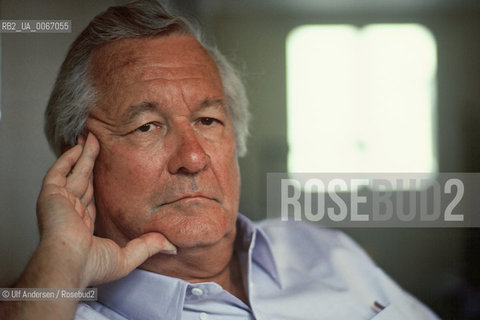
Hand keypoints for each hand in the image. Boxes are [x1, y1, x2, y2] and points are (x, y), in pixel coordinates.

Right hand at [36, 132, 176, 287]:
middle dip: (90, 163)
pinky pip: (58, 172)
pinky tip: (77, 147)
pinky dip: (66, 159)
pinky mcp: (51, 195)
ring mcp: (60, 202)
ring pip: (74, 172)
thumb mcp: (129, 256)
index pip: (93, 198)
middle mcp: (71, 211)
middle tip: (98, 145)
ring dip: (83, 155)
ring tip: (91, 137)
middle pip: (84, 180)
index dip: (100, 183)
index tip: (110, 170)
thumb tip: (172, 246)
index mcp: (83, 224)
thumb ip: (149, 246)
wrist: (70, 265)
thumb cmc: (92, 266)